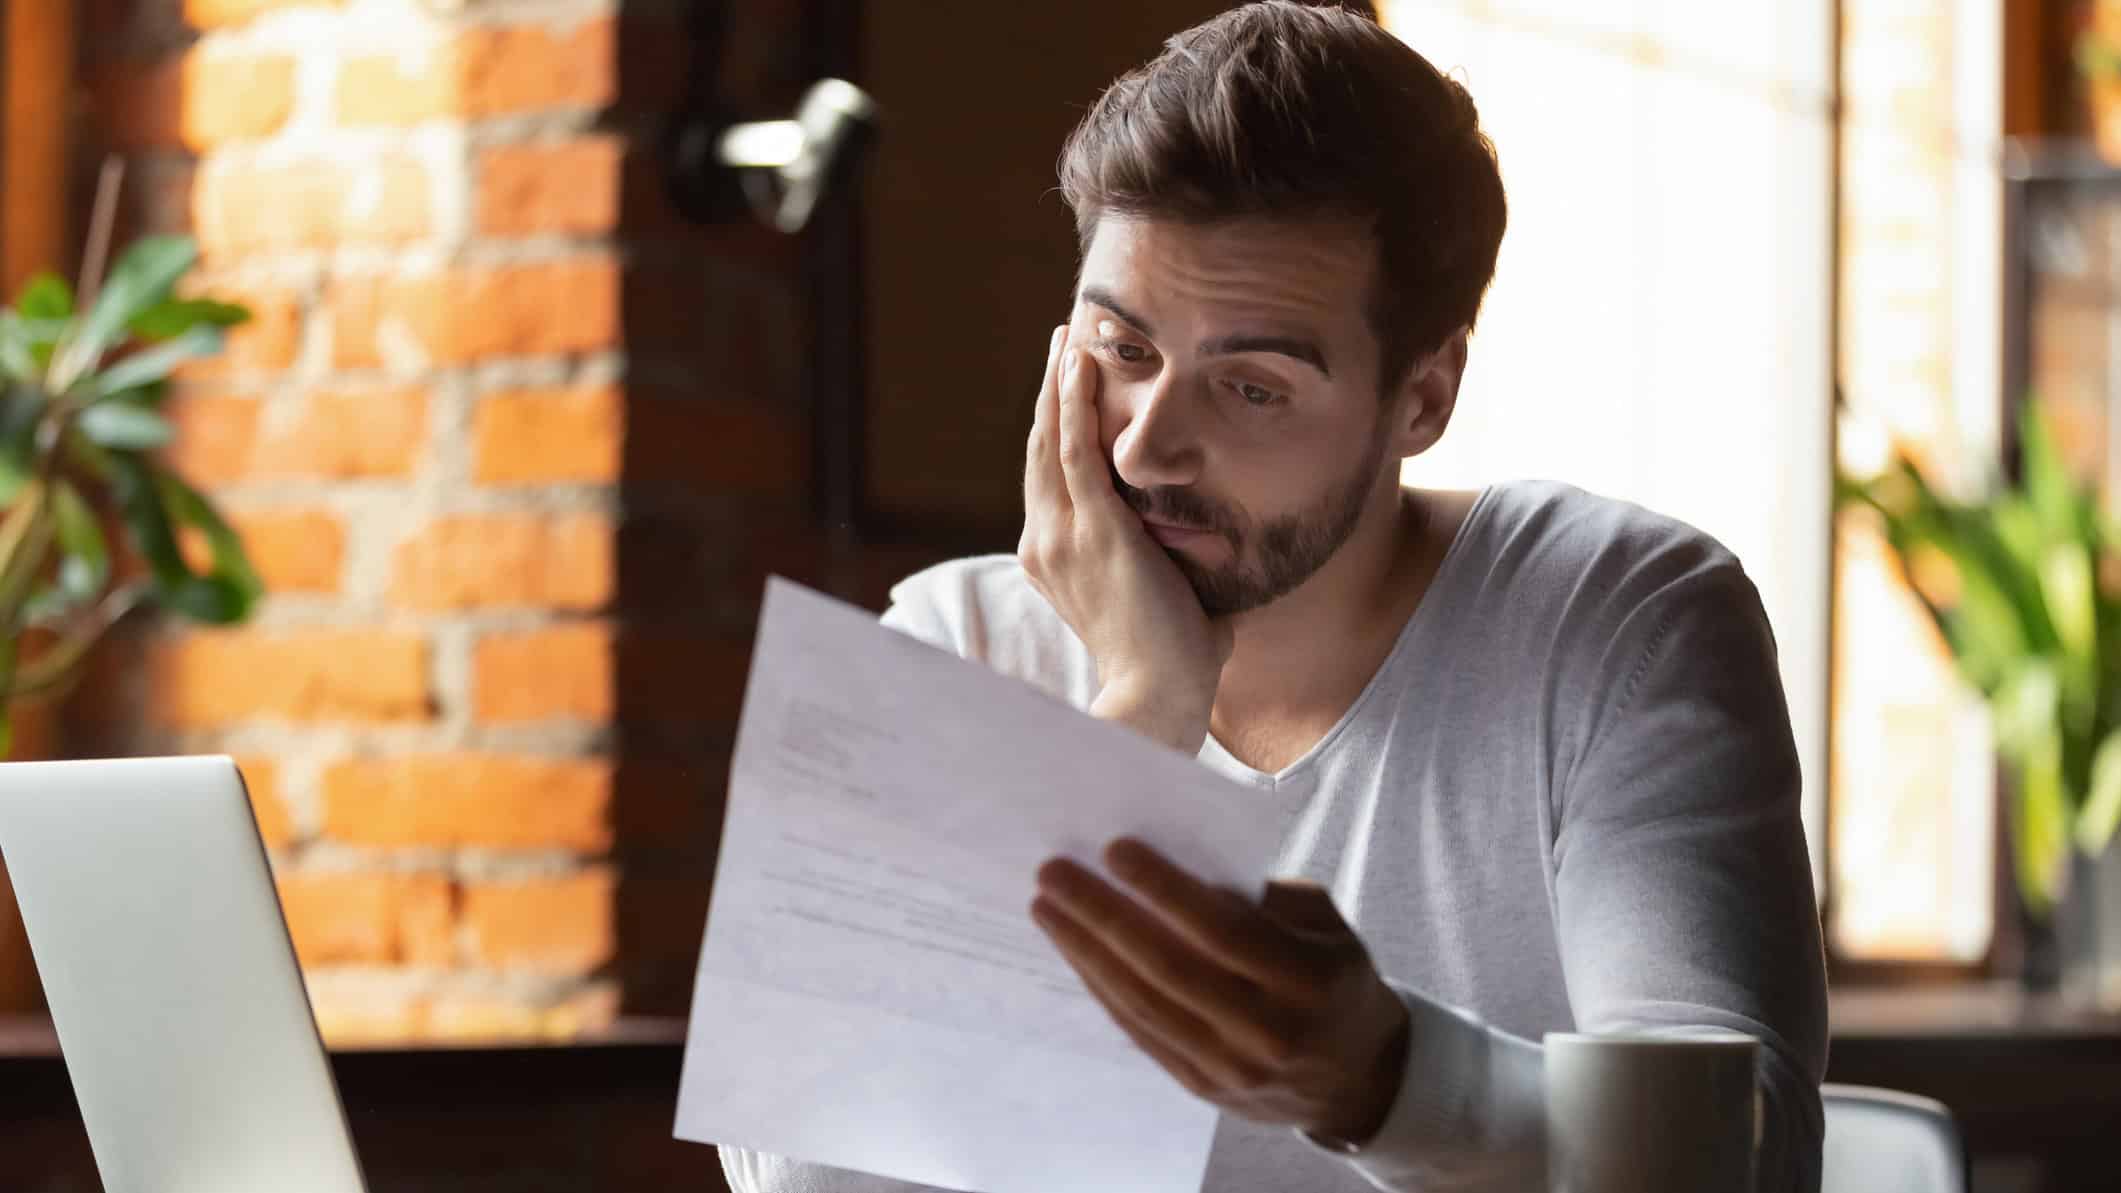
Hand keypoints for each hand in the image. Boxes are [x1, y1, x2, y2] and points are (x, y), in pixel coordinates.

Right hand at [1018, 325, 1231, 752]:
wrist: (1159, 696)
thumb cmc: (1173, 660)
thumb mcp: (1165, 595)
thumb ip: (1176, 563)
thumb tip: (1214, 542)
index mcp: (1054, 558)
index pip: (1050, 478)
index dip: (1056, 428)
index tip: (1068, 389)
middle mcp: (1045, 541)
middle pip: (1041, 448)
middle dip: (1052, 391)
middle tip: (1061, 342)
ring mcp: (1062, 534)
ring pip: (1051, 439)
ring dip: (1059, 383)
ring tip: (1066, 336)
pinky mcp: (1092, 528)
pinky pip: (1076, 450)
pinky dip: (1074, 402)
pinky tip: (1079, 363)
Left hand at [1030, 838, 1411, 1142]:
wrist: (1357, 1076)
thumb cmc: (1333, 976)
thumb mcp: (1324, 924)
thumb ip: (1261, 896)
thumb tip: (1176, 863)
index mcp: (1309, 981)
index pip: (1223, 931)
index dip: (1165, 889)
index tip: (1115, 849)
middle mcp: (1269, 1031)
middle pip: (1169, 967)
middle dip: (1103, 915)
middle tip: (1055, 872)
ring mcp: (1232, 1068)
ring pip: (1143, 1003)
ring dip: (1086, 951)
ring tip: (1048, 906)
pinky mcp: (1202, 1087)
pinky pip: (1140, 1031)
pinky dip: (1101, 988)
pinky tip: (1075, 951)